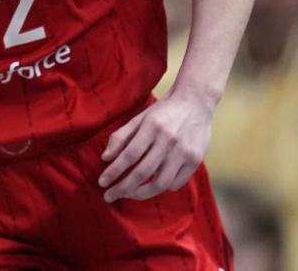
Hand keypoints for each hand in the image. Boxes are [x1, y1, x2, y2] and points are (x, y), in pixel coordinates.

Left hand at [98, 94, 212, 202]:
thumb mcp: (139, 118)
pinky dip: (163, 188)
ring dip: (141, 193)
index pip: (129, 155)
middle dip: (123, 188)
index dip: (114, 171)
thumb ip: (121, 137)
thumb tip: (105, 158)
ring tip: (128, 194)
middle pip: (143, 172)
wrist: (195, 102)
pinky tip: (152, 186)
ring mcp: (184, 151)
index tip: (102, 182)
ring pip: (161, 183)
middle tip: (109, 195)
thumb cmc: (162, 111)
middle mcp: (168, 140)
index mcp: (152, 127)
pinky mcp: (196, 159)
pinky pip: (177, 183)